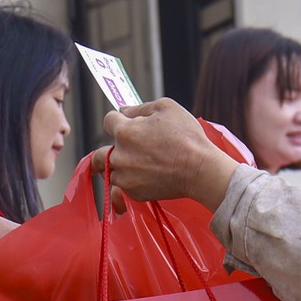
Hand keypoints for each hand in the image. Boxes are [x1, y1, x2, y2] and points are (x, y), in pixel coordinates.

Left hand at [99, 100, 241, 204]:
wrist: (200, 170)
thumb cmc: (187, 137)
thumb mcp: (166, 108)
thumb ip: (140, 107)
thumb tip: (124, 110)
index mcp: (125, 132)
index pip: (108, 121)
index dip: (119, 120)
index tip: (127, 123)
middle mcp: (119, 155)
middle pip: (100, 152)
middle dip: (111, 148)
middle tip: (127, 149)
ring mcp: (124, 177)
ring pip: (112, 171)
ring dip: (121, 166)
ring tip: (143, 164)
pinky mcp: (132, 193)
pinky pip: (123, 186)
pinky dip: (131, 181)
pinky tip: (148, 175)